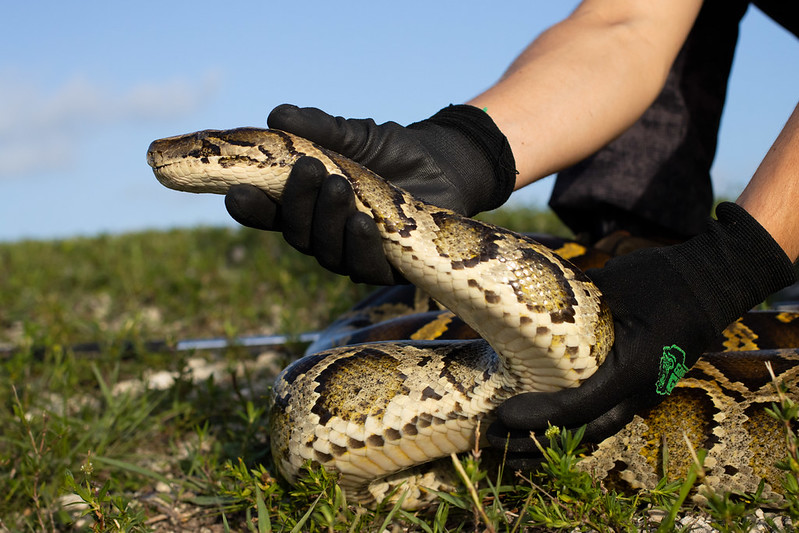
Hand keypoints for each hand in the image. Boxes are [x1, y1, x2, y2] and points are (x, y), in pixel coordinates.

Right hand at [225, 104, 515, 283]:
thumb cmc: (392, 152)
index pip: (269, 214)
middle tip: (309, 169)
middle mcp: (324, 236)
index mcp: (307, 207)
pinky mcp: (388, 269)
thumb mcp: (355, 135)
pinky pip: (366, 268)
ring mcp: (354, 255)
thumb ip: (319, 128)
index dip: (250, 208)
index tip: (236, 193)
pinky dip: (361, 246)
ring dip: (329, 222)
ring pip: (328, 253)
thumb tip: (278, 116)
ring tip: (339, 187)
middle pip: (297, 234)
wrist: (444, 165)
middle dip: (298, 203)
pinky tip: (363, 222)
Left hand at [486, 203, 795, 468]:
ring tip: (510, 443)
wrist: (711, 284)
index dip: (538, 417)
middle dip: (537, 442)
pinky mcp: (640, 391)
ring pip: (594, 432)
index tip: (502, 416)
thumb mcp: (612, 282)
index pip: (580, 406)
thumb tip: (517, 295)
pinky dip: (570, 429)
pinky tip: (540, 428)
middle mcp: (642, 390)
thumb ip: (570, 296)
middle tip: (493, 438)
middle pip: (584, 433)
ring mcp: (645, 394)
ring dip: (551, 442)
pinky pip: (603, 418)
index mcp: (635, 366)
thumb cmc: (662, 278)